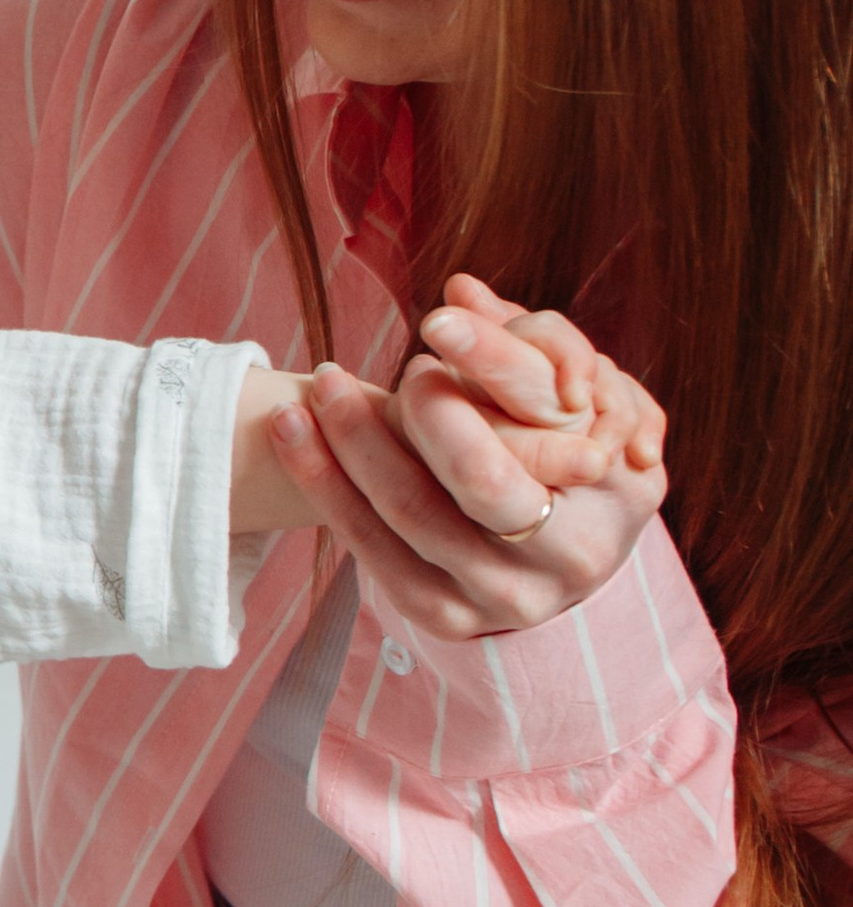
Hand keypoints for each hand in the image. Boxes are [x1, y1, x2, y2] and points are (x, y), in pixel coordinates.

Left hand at [269, 274, 667, 640]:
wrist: (562, 564)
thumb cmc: (574, 458)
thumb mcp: (584, 402)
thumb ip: (530, 345)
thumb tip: (459, 289)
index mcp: (613, 498)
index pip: (541, 432)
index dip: (483, 376)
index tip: (433, 334)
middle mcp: (563, 559)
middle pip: (473, 482)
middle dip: (404, 418)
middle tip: (347, 371)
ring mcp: (501, 597)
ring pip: (409, 514)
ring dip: (346, 446)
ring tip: (311, 389)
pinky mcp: (444, 617)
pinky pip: (372, 549)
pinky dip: (325, 485)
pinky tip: (292, 430)